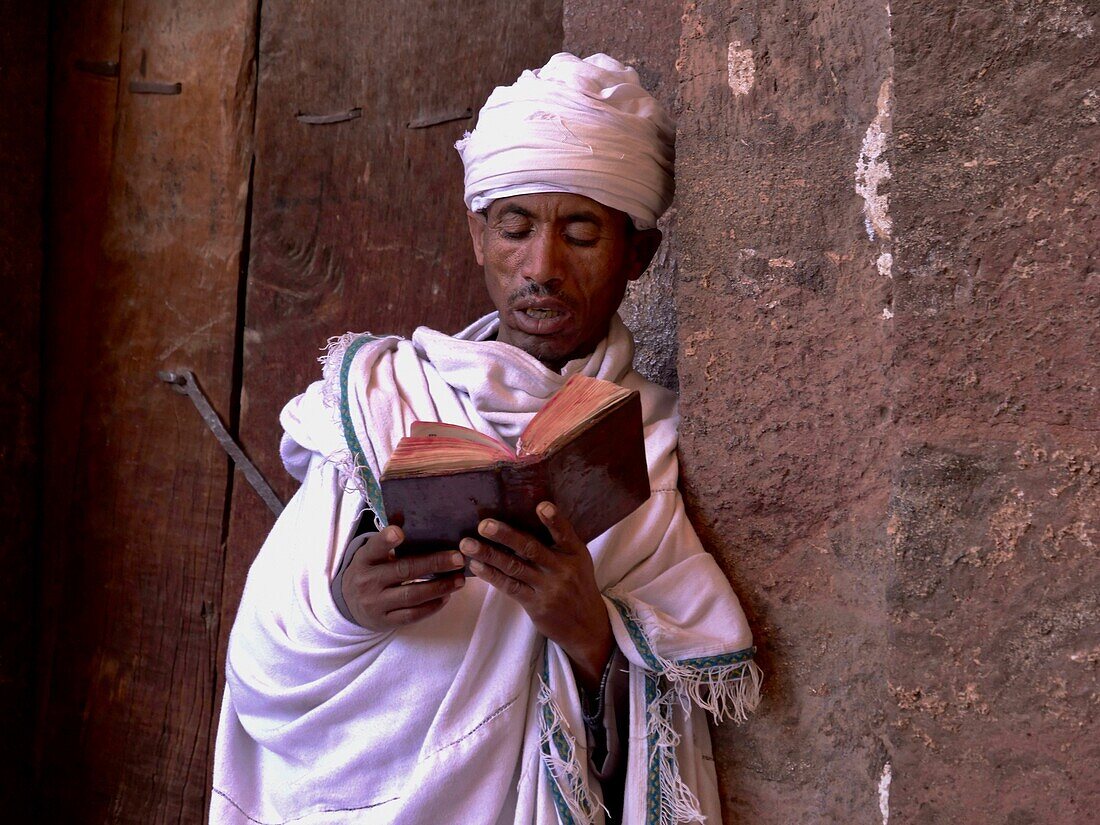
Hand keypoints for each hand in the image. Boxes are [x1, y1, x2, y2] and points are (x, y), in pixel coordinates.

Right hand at [341, 526, 465, 631]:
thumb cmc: (370, 571)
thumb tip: (406, 514)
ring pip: (411, 595)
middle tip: (458, 558)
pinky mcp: (384, 621)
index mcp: (365, 559)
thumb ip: (388, 541)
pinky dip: (432, 606)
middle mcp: (368, 581)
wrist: (348, 605)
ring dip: (439, 587)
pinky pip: (412, 615)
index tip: (399, 531)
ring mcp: (375, 603)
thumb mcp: (371, 555)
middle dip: (433, 563)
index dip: (386, 540)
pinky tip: (446, 596)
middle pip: (404, 571)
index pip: (375, 547)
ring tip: (459, 580)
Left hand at [459, 502, 611, 690]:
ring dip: (489, 555)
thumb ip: (560, 542)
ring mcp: (549, 588)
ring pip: (515, 567)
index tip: (541, 506)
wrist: (587, 626)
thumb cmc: (577, 585)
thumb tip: (529, 515)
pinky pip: (510, 587)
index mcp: (575, 553)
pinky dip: (492, 575)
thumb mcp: (578, 561)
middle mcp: (562, 569)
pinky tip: (476, 566)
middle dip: (506, 535)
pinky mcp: (536, 604)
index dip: (554, 520)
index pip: (564, 533)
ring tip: (467, 544)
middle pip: (531, 549)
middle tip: (484, 525)